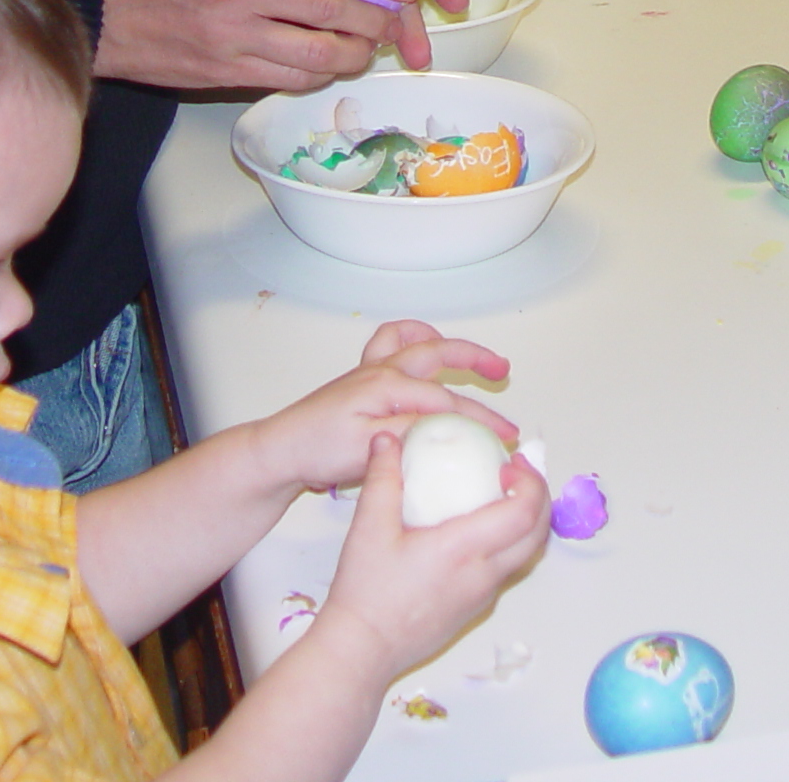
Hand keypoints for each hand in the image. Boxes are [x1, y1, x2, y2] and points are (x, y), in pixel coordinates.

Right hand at [97, 0, 430, 91]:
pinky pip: (291, 78)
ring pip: (319, 52)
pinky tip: (328, 64)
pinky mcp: (225, 72)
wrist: (99, 10)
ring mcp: (233, 34)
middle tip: (398, 19)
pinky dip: (320, 73)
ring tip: (369, 47)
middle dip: (378, 17)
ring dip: (356, 53)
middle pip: (334, 7)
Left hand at [248, 320, 516, 494]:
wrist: (282, 449)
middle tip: (503, 371)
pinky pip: (392, 344)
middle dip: (475, 359)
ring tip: (468, 353)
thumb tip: (446, 426)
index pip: (447, 401)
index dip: (481, 419)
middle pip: (439, 354)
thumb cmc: (319, 449)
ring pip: (413, 339)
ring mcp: (371, 370)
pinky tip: (423, 356)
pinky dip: (413, 340)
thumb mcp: (370, 448)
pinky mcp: (362, 378)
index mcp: (388, 385)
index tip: (506, 437)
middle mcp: (382, 369)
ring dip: (444, 340)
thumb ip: (409, 432)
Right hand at [309, 430, 551, 682]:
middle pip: (538, 534)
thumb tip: (387, 439)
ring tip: (502, 495)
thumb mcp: (369, 526)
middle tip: (515, 472)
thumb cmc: (366, 590)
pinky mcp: (475, 609)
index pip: (524, 513)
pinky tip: (477, 530)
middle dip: (538, 497)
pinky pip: (506, 570)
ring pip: (526, 555)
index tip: (509, 464)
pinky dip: (510, 543)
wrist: (363, 649)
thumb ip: (382, 478)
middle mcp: (484, 575)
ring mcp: (483, 596)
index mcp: (465, 550)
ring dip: (527, 521)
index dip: (529, 483)